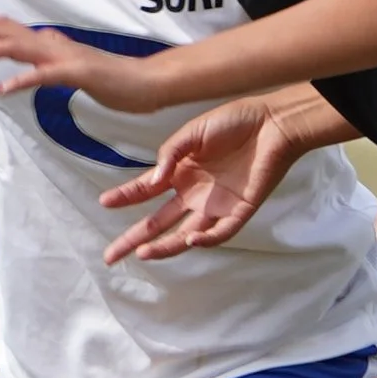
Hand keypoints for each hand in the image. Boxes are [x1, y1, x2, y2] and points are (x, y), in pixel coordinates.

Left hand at [0, 15, 172, 110]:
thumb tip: (41, 45)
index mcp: (50, 43)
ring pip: (15, 47)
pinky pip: (43, 76)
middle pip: (3, 33)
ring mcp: (64, 57)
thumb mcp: (76, 64)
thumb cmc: (114, 78)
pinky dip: (19, 82)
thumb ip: (56, 56)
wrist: (148, 83)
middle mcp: (52, 44)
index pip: (6, 27)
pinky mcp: (78, 73)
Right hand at [99, 98, 304, 262]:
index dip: (124, 197)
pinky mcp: (239, 211)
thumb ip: (170, 153)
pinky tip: (190, 240)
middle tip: (111, 256)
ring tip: (143, 253)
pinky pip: (220, 232)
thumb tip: (151, 180)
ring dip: (164, 247)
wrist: (272, 123)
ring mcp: (215, 205)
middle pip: (158, 222)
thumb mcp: (193, 132)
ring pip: (184, 235)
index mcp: (180, 172)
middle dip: (134, 239)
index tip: (104, 203)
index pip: (145, 191)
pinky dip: (205, 239)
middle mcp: (193, 193)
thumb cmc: (234, 122)